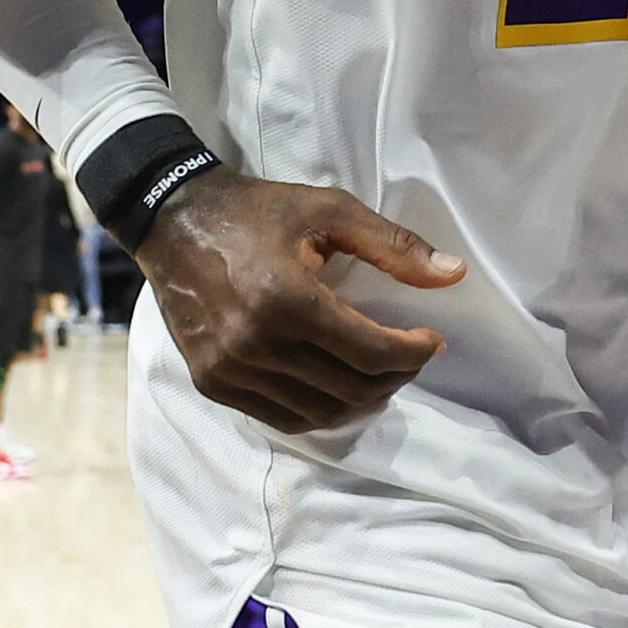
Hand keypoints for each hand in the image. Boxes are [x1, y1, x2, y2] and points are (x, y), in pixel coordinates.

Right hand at [137, 166, 466, 435]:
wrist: (173, 219)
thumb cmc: (257, 209)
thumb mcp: (330, 210)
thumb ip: (394, 246)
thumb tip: (454, 274)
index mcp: (287, 299)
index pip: (369, 352)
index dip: (413, 353)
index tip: (433, 339)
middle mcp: (255, 345)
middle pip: (349, 388)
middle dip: (395, 377)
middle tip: (412, 354)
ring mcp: (229, 370)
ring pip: (318, 412)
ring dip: (361, 399)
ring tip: (382, 372)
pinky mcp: (211, 382)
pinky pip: (280, 417)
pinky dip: (318, 410)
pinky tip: (338, 386)